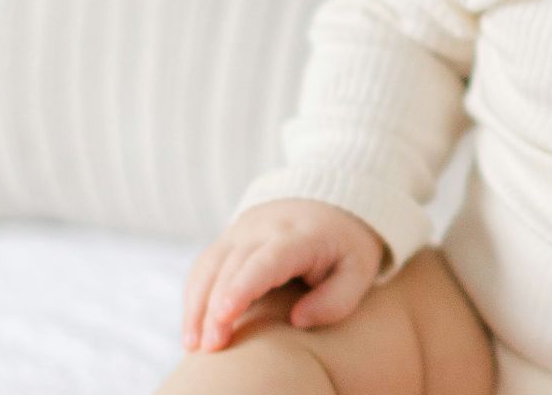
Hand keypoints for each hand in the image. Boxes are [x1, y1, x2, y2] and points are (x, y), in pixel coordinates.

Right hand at [181, 197, 389, 352]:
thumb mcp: (359, 271)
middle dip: (215, 307)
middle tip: (212, 346)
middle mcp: (264, 228)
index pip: (267, 259)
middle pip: (231, 266)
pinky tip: (192, 328)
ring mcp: (241, 231)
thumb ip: (337, 299)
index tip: (225, 315)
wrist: (330, 204)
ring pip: (209, 265)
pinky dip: (193, 297)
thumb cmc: (345, 247)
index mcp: (300, 235)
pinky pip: (203, 266)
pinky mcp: (228, 240)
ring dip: (196, 305)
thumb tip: (299, 319)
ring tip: (193, 344)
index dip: (243, 286)